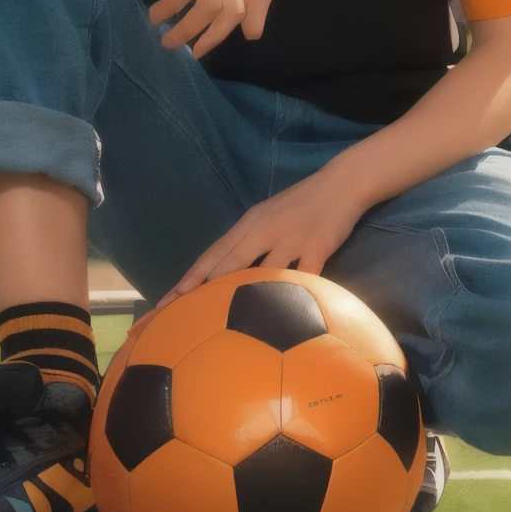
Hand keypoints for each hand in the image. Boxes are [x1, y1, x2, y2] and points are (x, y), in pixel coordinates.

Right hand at [127, 0, 275, 58]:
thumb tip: (229, 3)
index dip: (253, 20)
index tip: (237, 37)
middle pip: (234, 7)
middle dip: (214, 36)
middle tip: (194, 50)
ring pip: (210, 5)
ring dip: (189, 30)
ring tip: (169, 40)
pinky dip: (170, 9)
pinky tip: (156, 14)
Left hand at [158, 166, 364, 305]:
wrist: (341, 183)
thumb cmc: (303, 202)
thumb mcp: (269, 217)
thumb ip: (251, 242)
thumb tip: (229, 274)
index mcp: (249, 224)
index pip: (213, 253)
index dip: (191, 277)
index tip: (168, 299)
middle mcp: (263, 231)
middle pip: (227, 263)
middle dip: (202, 290)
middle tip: (179, 315)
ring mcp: (289, 239)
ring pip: (260, 272)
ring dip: (244, 297)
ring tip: (225, 328)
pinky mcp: (316, 245)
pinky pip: (302, 276)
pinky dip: (292, 295)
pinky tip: (284, 316)